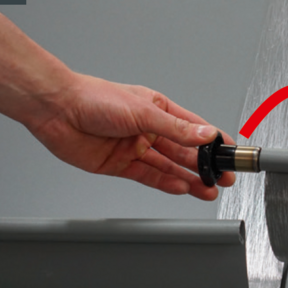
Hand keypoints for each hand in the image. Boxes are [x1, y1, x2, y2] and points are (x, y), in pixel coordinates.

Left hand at [26, 73, 235, 200]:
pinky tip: (182, 187)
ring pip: (169, 167)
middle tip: (224, 177)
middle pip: (183, 151)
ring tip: (208, 189)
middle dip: (205, 165)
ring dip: (189, 178)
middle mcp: (148, 129)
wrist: (57, 110)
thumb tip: (206, 135)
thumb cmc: (95, 98)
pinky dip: (166, 183)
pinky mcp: (121, 164)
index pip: (194, 128)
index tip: (230, 152)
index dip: (214, 141)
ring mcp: (136, 148)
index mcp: (158, 110)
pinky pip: (149, 176)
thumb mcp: (144, 111)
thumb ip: (176, 128)